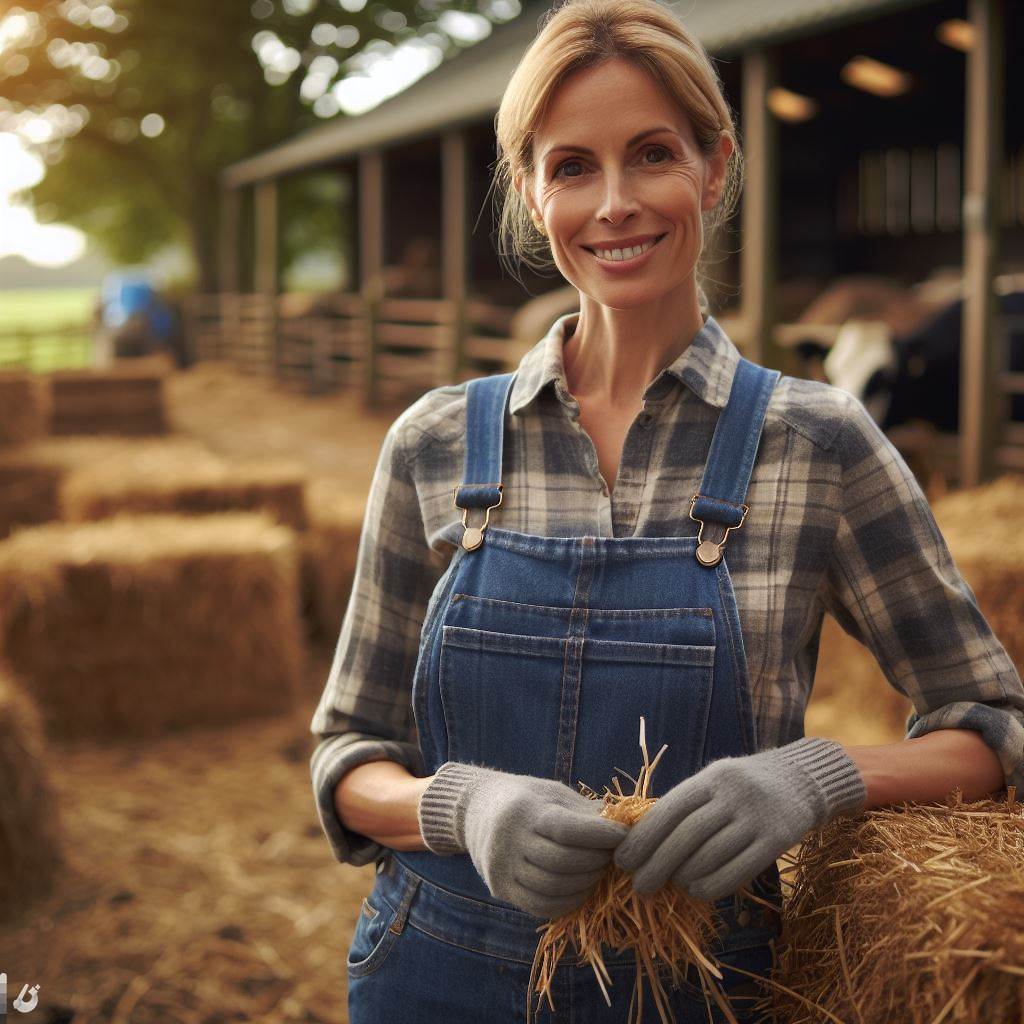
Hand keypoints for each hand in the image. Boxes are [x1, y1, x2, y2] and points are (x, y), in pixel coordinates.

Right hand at [418, 762, 627, 917]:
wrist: (476, 811)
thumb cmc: (526, 799)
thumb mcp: (552, 793)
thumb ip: (584, 811)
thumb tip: (626, 824)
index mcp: (524, 810)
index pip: (566, 829)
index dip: (600, 834)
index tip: (623, 834)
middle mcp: (508, 840)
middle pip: (562, 862)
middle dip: (596, 860)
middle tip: (614, 856)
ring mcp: (502, 868)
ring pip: (552, 888)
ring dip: (585, 883)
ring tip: (599, 871)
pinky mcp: (501, 889)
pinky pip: (540, 906)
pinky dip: (567, 902)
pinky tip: (581, 889)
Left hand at [614, 737, 865, 901]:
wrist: (800, 779)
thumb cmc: (742, 786)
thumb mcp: (714, 781)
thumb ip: (685, 806)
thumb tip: (643, 842)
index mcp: (712, 777)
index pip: (670, 808)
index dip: (644, 837)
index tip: (623, 860)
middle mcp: (733, 794)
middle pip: (687, 835)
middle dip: (657, 864)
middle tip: (639, 886)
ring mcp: (757, 817)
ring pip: (711, 855)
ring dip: (683, 877)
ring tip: (670, 886)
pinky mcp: (777, 840)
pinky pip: (739, 870)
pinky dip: (712, 885)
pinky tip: (697, 892)